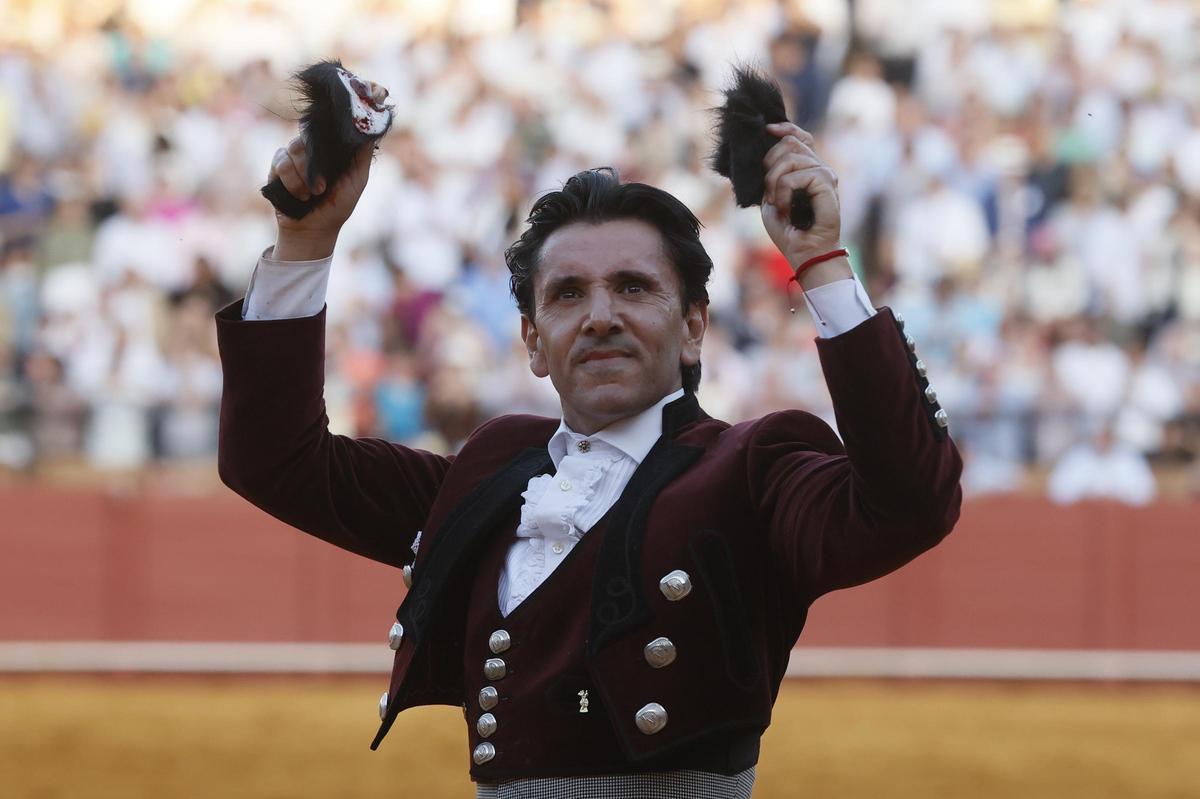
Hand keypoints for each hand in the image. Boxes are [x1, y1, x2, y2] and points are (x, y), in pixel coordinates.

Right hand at [266, 135, 375, 259]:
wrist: (313, 230)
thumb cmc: (337, 207)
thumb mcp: (357, 181)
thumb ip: (361, 156)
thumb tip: (369, 129)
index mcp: (329, 151)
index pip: (325, 129)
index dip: (326, 138)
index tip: (331, 158)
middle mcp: (310, 150)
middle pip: (307, 136)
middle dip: (314, 165)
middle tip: (322, 188)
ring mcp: (292, 157)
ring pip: (293, 148)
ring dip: (303, 176)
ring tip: (311, 195)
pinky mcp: (277, 167)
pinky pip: (281, 161)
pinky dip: (291, 180)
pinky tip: (299, 195)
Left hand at [759, 122, 849, 287]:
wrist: (804, 252)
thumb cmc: (789, 230)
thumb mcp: (772, 197)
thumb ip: (771, 175)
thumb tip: (762, 153)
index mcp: (806, 169)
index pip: (799, 137)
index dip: (784, 129)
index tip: (767, 130)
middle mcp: (819, 168)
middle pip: (790, 142)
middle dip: (770, 164)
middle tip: (770, 191)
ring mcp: (825, 174)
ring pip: (790, 156)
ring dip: (774, 182)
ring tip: (779, 204)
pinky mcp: (827, 182)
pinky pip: (794, 176)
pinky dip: (783, 192)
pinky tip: (787, 208)